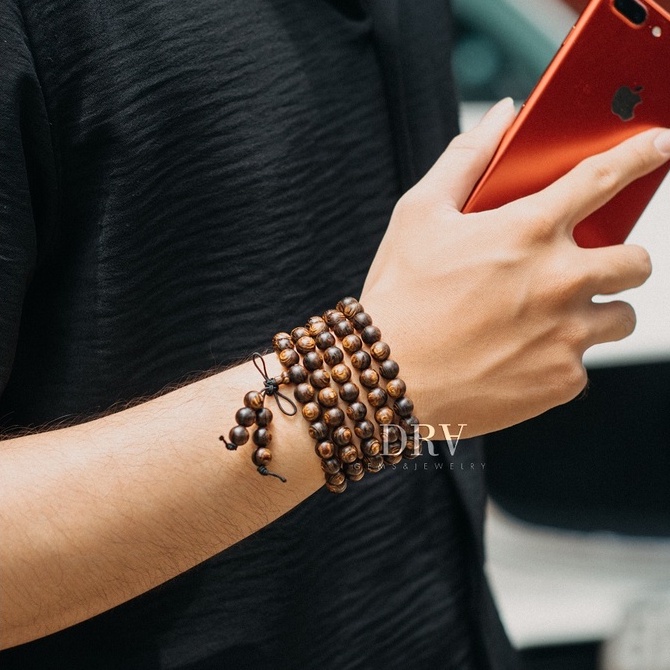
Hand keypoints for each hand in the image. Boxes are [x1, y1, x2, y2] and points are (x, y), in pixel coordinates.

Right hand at [361, 98, 669, 436]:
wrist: (386, 378)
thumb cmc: (399, 295)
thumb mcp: (419, 214)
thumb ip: (466, 158)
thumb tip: (501, 116)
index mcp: (526, 231)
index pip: (602, 178)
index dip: (638, 156)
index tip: (658, 147)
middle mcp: (558, 281)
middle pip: (637, 261)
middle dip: (623, 259)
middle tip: (589, 266)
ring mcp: (565, 336)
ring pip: (621, 318)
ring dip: (596, 312)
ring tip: (549, 319)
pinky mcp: (561, 382)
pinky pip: (583, 366)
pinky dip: (559, 359)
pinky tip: (518, 356)